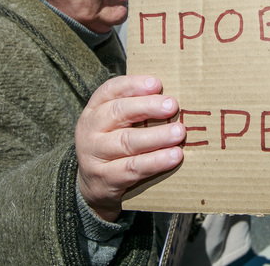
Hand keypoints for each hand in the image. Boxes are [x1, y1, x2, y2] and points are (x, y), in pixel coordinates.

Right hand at [75, 75, 184, 221]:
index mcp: (95, 109)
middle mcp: (90, 129)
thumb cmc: (112, 145)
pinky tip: (174, 156)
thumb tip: (173, 100)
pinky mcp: (104, 179)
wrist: (90, 186)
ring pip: (127, 142)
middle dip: (148, 107)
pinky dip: (155, 161)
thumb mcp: (116, 124)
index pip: (111, 90)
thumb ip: (138, 110)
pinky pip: (132, 168)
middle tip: (172, 106)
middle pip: (119, 112)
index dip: (134, 85)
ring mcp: (94, 155)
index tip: (157, 84)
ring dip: (157, 136)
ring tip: (179, 132)